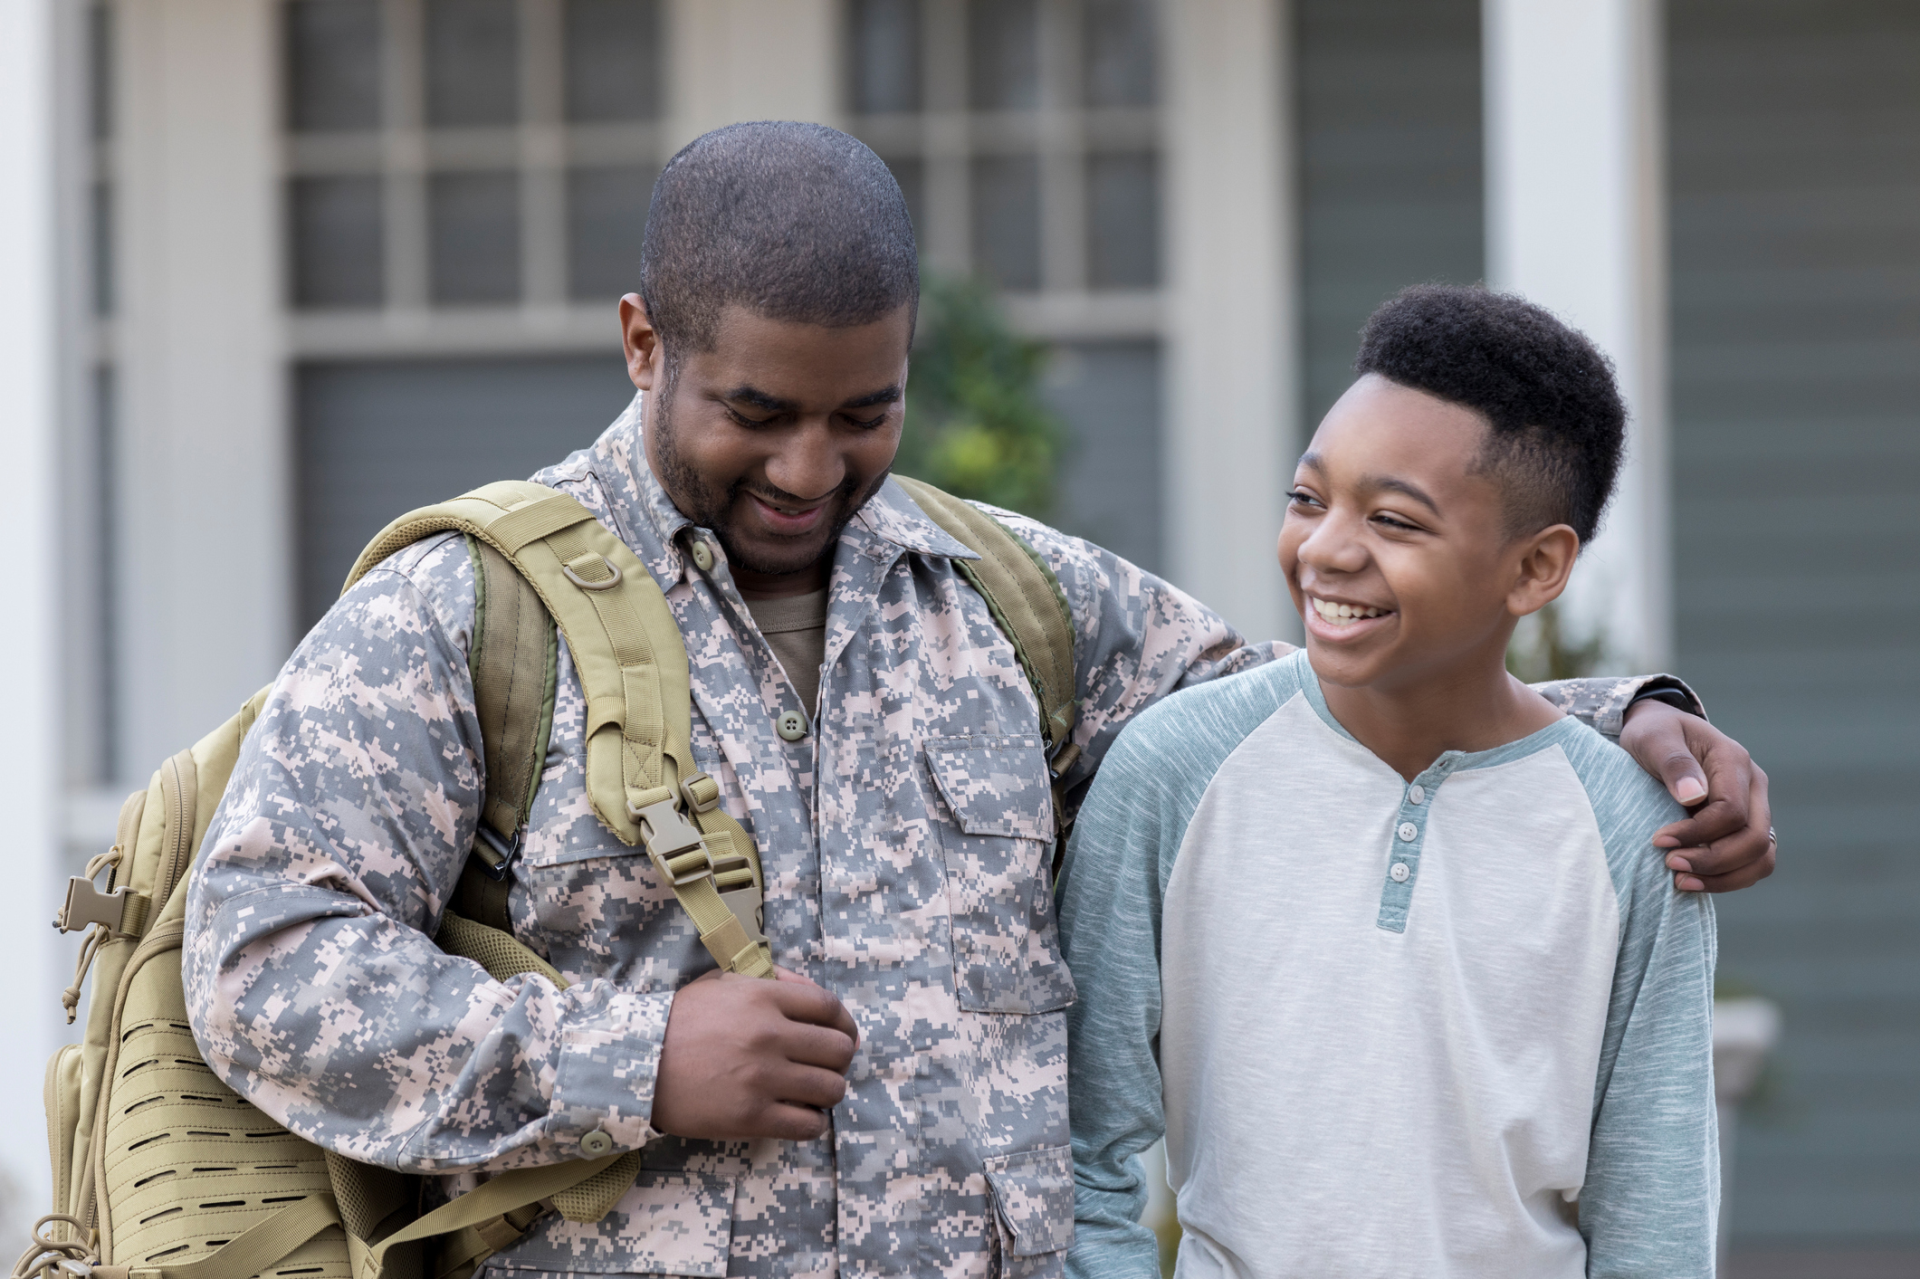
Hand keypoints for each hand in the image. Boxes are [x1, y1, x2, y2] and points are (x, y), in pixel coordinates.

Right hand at [651, 966, 858, 1141]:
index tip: (843, 1036)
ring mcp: (762, 1078)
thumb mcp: (723, 982)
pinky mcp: (751, 1116)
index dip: (845, 1025)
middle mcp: (769, 1036)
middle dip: (839, 1060)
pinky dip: (812, 1123)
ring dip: (828, 1092)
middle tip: (826, 1067)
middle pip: (839, 1050)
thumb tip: (813, 993)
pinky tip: (799, 1116)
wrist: (637, 1063)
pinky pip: (808, 1125)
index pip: (830, 1009)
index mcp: (764, 998)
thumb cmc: (680, 1021)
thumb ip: (772, 981)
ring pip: (831, 1089)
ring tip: (812, 1093)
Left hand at [1619, 699, 1774, 892]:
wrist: (1659, 733)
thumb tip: (1693, 796)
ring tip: (1681, 882)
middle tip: (1670, 866)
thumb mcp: (1652, 738)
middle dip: (1713, 860)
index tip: (1658, 841)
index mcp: (1733, 760)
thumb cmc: (1653, 734)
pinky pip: (1752, 862)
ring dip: (1725, 877)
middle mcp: (1753, 786)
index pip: (1732, 811)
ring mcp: (1755, 808)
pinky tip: (1693, 881)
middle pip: (1754, 839)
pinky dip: (1727, 878)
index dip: (1697, 833)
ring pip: (1761, 856)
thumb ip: (1673, 762)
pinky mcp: (1745, 827)